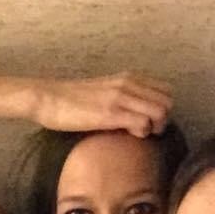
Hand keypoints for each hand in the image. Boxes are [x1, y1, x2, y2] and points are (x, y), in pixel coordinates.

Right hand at [34, 73, 171, 137]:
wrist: (48, 99)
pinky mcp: (109, 113)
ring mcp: (120, 98)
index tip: (150, 121)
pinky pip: (142, 123)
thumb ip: (121, 96)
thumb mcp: (103, 91)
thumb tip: (134, 111)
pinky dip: (142, 132)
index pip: (165, 90)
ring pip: (159, 112)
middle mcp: (128, 84)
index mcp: (128, 78)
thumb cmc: (71, 100)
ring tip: (139, 135)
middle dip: (162, 120)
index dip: (162, 108)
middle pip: (167, 102)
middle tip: (148, 131)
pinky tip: (128, 136)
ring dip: (154, 127)